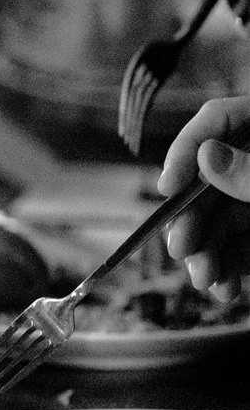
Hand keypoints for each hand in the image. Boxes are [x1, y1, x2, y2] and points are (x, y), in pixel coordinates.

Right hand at [158, 95, 249, 299]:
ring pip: (222, 219)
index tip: (167, 187)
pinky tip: (225, 289)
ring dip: (207, 253)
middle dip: (193, 219)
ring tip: (204, 280)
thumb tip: (206, 156)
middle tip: (182, 248)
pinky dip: (230, 269)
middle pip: (212, 180)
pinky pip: (241, 246)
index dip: (185, 150)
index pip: (217, 120)